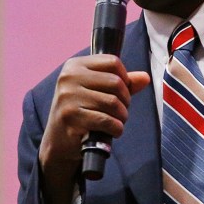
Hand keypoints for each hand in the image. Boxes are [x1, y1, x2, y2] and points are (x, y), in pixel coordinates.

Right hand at [39, 54, 150, 203]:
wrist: (58, 142)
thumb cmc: (81, 113)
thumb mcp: (97, 92)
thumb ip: (121, 83)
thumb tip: (145, 78)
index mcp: (75, 66)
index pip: (113, 62)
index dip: (125, 78)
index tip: (121, 93)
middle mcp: (69, 78)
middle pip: (116, 82)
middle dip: (125, 100)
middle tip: (120, 111)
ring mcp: (67, 97)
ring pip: (113, 102)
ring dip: (122, 116)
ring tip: (117, 122)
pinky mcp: (70, 117)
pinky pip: (107, 120)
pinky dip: (116, 128)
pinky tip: (113, 132)